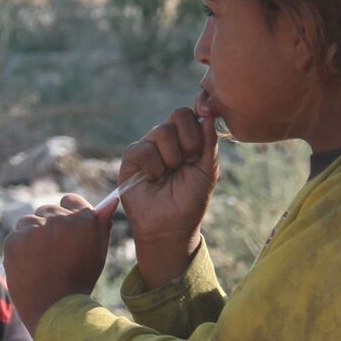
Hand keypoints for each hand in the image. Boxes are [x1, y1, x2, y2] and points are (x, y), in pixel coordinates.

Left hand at [4, 193, 113, 332]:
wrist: (55, 310)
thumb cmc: (80, 282)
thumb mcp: (98, 253)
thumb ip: (102, 225)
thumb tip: (110, 202)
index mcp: (84, 219)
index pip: (71, 200)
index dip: (68, 215)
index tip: (66, 230)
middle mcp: (59, 219)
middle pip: (48, 210)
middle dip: (49, 226)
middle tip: (52, 252)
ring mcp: (35, 228)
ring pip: (29, 221)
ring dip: (32, 235)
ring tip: (40, 261)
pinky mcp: (14, 240)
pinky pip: (15, 237)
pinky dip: (19, 249)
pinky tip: (29, 266)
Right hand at [120, 97, 219, 285]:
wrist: (171, 226)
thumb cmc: (191, 200)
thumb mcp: (207, 170)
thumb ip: (209, 141)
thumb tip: (209, 114)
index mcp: (185, 139)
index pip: (190, 114)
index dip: (197, 127)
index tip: (198, 151)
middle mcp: (166, 140)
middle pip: (178, 116)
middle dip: (188, 142)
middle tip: (187, 163)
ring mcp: (148, 147)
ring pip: (161, 132)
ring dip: (171, 158)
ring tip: (168, 175)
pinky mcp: (131, 159)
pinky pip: (143, 149)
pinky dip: (154, 167)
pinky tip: (154, 179)